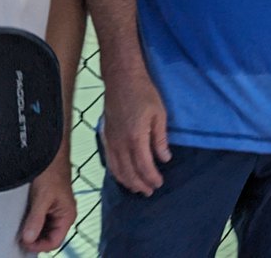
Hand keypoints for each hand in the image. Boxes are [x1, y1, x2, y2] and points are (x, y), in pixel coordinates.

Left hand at [18, 154, 76, 251]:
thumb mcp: (42, 197)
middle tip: (20, 236)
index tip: (24, 242)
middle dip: (35, 239)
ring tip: (21, 227)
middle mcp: (63, 215)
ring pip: (44, 230)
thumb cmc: (52, 170)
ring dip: (33, 231)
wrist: (50, 153)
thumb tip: (28, 238)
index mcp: (67, 215)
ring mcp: (55, 210)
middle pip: (49, 237)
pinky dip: (32, 223)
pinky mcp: (48, 205)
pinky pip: (40, 220)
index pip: (55, 242)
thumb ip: (36, 219)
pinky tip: (24, 219)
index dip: (39, 246)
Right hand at [101, 71, 170, 194]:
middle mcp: (121, 143)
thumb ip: (160, 139)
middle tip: (150, 191)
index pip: (144, 166)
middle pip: (129, 172)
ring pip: (117, 169)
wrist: (122, 79)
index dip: (152, 178)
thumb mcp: (159, 114)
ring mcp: (111, 140)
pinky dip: (116, 172)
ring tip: (137, 188)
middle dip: (140, 184)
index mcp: (136, 137)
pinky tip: (122, 175)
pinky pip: (109, 160)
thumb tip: (165, 158)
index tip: (159, 183)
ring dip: (127, 182)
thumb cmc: (144, 93)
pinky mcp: (105, 136)